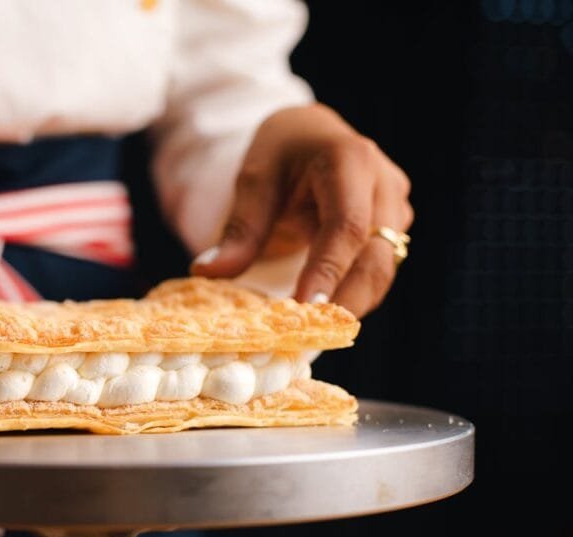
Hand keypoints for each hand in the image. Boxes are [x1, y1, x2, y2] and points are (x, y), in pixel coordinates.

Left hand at [190, 104, 412, 316]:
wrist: (311, 134)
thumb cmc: (281, 153)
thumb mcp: (253, 180)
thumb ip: (239, 229)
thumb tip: (207, 271)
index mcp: (349, 159)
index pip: (346, 224)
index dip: (329, 270)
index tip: (307, 309)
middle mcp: (384, 182)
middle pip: (376, 254)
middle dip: (346, 299)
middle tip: (310, 335)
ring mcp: (396, 205)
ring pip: (384, 267)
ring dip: (352, 302)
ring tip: (314, 331)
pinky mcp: (395, 225)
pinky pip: (380, 267)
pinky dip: (354, 293)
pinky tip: (325, 314)